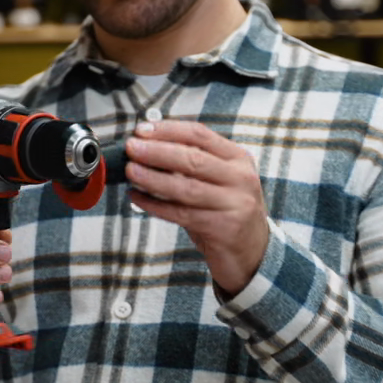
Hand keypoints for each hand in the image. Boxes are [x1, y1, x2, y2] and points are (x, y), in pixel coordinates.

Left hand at [123, 120, 268, 298]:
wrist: (252, 252)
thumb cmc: (225, 210)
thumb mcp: (217, 180)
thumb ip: (190, 163)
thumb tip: (146, 146)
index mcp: (238, 158)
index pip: (200, 135)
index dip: (168, 130)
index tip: (141, 130)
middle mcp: (241, 178)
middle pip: (193, 159)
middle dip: (157, 151)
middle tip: (131, 148)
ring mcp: (236, 203)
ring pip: (187, 187)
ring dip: (153, 178)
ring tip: (131, 171)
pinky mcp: (224, 228)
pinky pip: (182, 214)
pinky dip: (155, 205)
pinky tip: (137, 198)